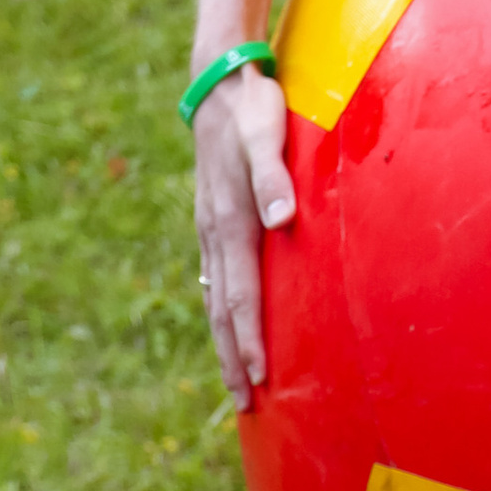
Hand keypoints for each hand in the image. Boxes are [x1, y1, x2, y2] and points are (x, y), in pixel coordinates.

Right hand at [191, 67, 295, 402]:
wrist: (218, 87)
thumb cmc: (252, 111)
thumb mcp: (266, 135)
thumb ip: (273, 176)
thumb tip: (280, 218)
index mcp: (231, 222)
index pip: (241, 295)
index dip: (249, 339)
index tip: (259, 378)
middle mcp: (215, 234)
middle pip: (222, 310)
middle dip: (233, 358)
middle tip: (244, 404)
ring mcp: (209, 229)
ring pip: (215, 299)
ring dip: (225, 342)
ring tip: (236, 380)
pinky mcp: (212, 221)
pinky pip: (215, 279)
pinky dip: (220, 312)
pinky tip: (227, 324)